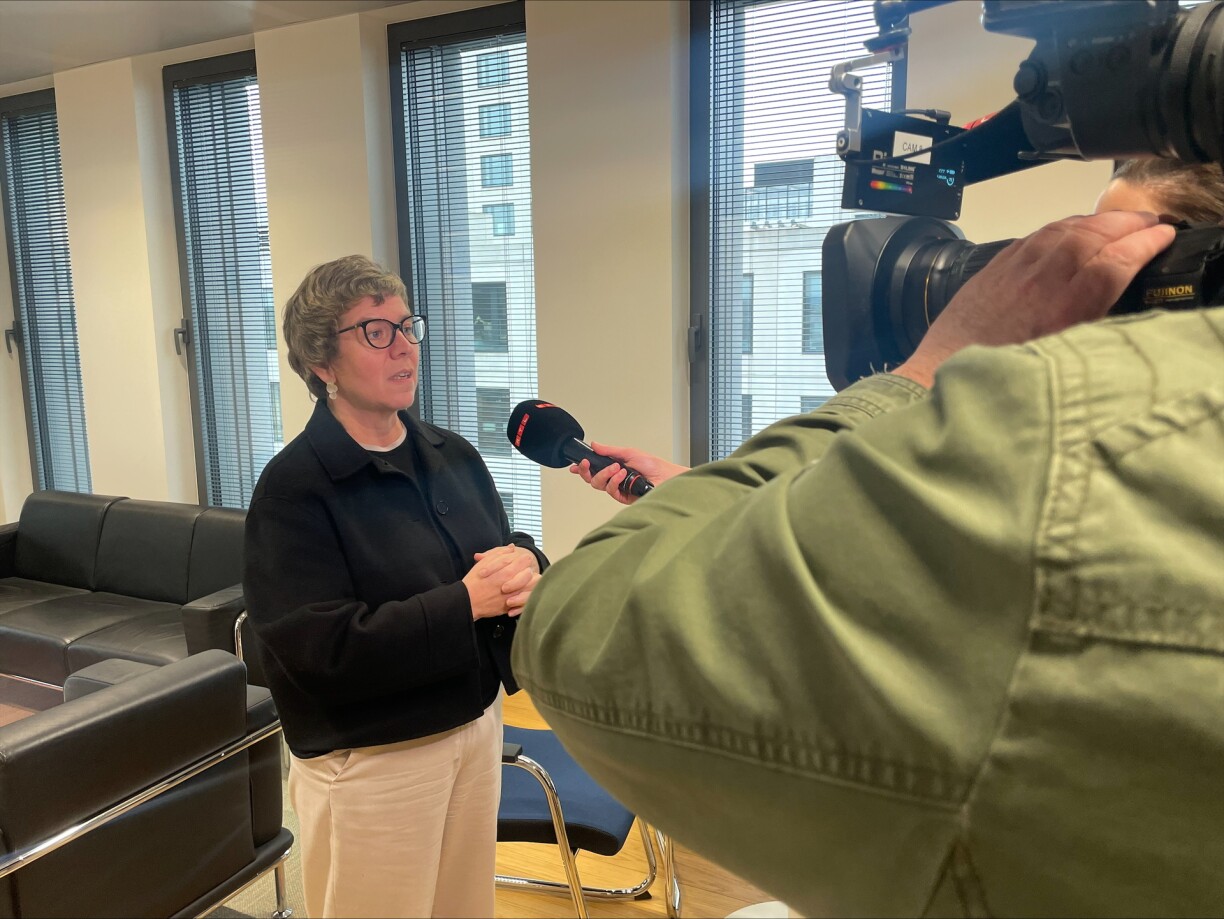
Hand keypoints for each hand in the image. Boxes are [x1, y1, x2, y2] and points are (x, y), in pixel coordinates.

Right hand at [464, 545, 540, 618]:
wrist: (467, 601)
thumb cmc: (474, 581)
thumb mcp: (483, 563)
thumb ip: (499, 554)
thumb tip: (511, 547)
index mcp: (505, 572)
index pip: (524, 561)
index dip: (524, 559)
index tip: (523, 558)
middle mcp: (510, 584)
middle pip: (529, 574)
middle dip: (528, 570)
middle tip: (525, 569)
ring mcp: (511, 597)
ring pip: (529, 588)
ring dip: (529, 582)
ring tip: (524, 580)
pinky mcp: (510, 607)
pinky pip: (524, 601)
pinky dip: (525, 595)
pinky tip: (521, 591)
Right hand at [569, 442, 689, 505]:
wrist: (666, 477)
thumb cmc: (653, 465)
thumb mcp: (629, 452)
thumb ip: (610, 451)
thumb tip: (595, 445)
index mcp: (614, 467)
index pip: (594, 469)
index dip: (582, 468)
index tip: (574, 465)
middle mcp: (615, 479)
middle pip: (592, 479)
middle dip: (586, 471)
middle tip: (586, 463)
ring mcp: (618, 489)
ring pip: (599, 485)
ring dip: (605, 474)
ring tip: (617, 468)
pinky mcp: (623, 497)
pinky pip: (610, 491)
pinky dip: (614, 481)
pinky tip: (622, 475)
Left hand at [894, 210, 1175, 387]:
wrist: (945, 372)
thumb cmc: (1004, 375)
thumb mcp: (1060, 357)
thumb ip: (1090, 323)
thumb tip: (1115, 294)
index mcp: (1064, 307)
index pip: (1115, 260)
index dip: (1144, 244)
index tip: (1164, 236)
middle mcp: (1041, 280)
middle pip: (1092, 236)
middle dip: (1125, 224)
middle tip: (1149, 222)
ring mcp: (1016, 269)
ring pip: (1064, 230)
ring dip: (1096, 221)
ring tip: (1118, 221)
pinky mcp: (995, 268)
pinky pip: (1035, 236)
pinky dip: (1062, 227)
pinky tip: (1072, 230)